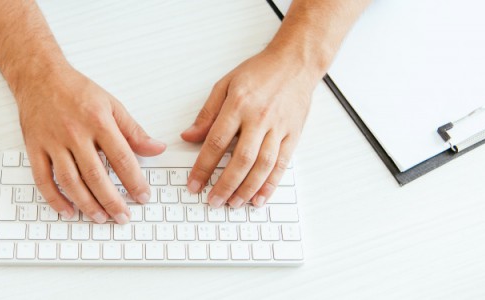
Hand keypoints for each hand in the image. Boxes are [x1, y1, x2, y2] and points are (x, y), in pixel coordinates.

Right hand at [16, 66, 165, 223]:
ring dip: (86, 204)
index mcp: (98, 121)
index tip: (143, 197)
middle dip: (112, 200)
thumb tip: (157, 149)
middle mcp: (74, 133)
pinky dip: (55, 199)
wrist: (39, 76)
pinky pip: (43, 179)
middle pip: (96, 175)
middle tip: (123, 216)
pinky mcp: (34, 148)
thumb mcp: (111, 105)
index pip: (121, 158)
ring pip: (70, 181)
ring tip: (101, 217)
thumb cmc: (77, 90)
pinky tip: (68, 211)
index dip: (134, 181)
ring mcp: (52, 142)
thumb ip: (134, 130)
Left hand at [181, 49, 318, 207]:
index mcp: (238, 105)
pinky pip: (282, 164)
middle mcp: (259, 118)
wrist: (295, 62)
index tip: (194, 183)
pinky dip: (271, 184)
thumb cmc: (260, 72)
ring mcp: (279, 128)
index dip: (203, 167)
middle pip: (241, 159)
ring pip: (263, 165)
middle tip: (213, 201)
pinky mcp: (294, 135)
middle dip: (225, 184)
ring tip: (234, 203)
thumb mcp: (225, 85)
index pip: (216, 142)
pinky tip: (260, 197)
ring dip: (247, 189)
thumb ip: (207, 114)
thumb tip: (189, 136)